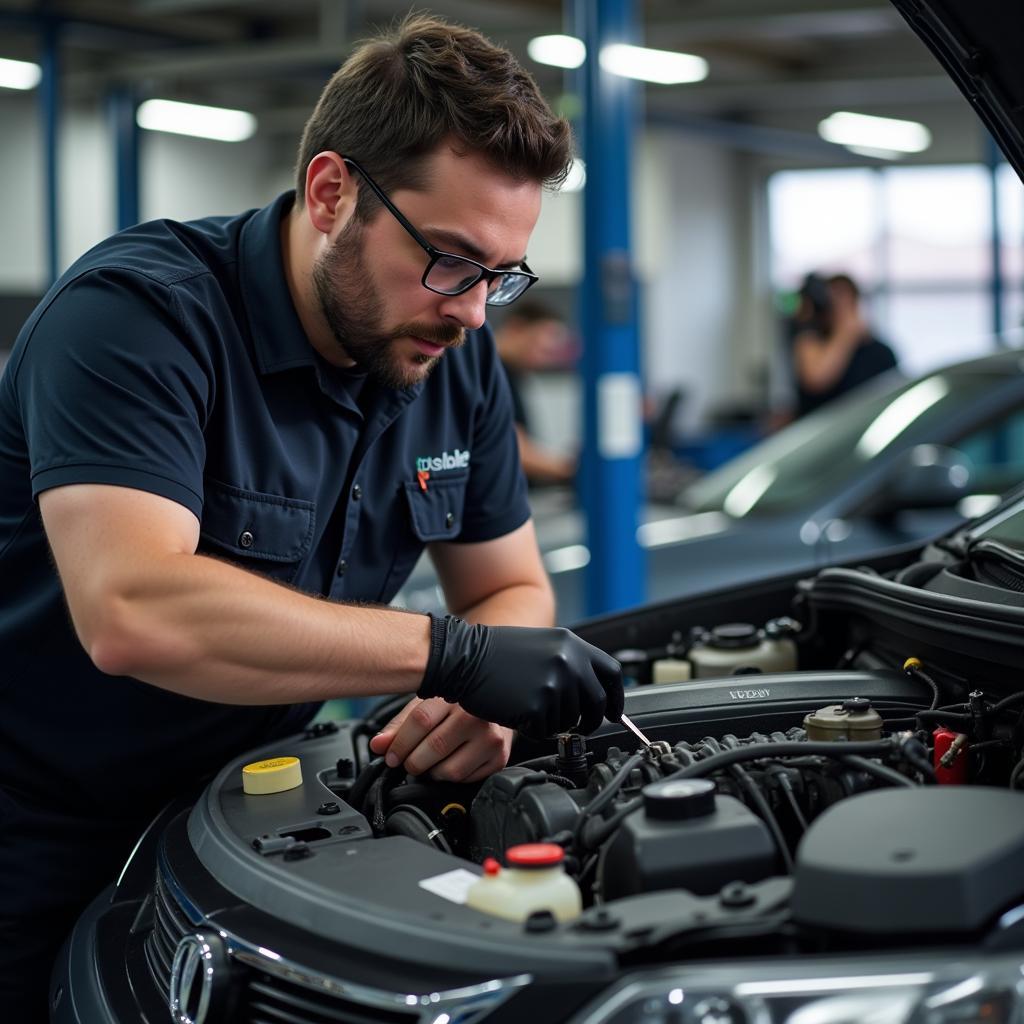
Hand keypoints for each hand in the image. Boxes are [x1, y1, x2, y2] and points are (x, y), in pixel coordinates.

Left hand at [368, 697, 512, 780]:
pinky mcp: (500, 758)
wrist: (498, 708)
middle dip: (413, 761)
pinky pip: (466, 780)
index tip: (391, 757)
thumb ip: (400, 726)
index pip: (421, 721)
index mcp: (455, 695)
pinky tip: (451, 762)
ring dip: (432, 773)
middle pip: (434, 747)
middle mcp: (477, 714)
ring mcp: (491, 737)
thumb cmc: (458, 706)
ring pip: (450, 770)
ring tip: (432, 762)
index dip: (400, 743)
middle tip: (410, 762)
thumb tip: (377, 746)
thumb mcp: (427, 706)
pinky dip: (451, 778)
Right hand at [418, 615, 624, 738]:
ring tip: (531, 706)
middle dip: (590, 720)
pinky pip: (546, 730)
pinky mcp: (537, 708)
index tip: (614, 711)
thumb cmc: (497, 653)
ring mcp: (554, 686)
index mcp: (572, 646)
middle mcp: (569, 664)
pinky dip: (535, 728)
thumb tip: (590, 691)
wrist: (465, 657)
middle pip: (596, 703)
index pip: (611, 673)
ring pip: (570, 720)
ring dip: (555, 722)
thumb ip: (570, 663)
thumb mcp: (543, 645)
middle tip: (580, 726)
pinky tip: (519, 712)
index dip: (616, 697)